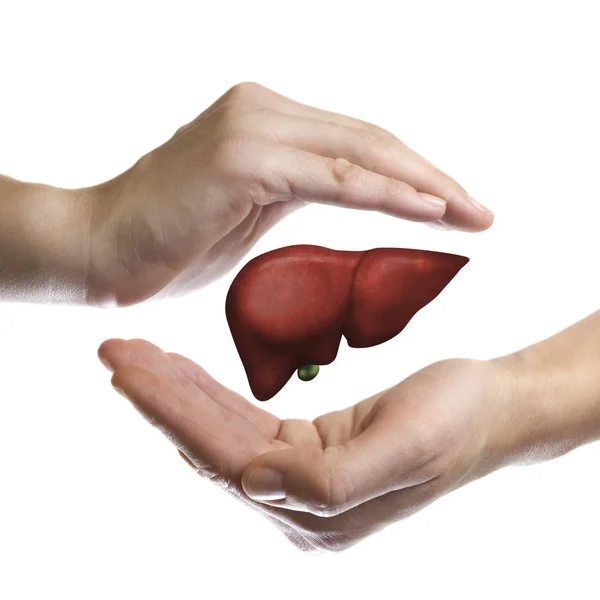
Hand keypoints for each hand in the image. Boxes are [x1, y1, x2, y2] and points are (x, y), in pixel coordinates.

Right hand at [86, 82, 492, 305]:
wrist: (98, 249)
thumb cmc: (169, 242)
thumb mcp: (250, 211)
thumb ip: (296, 192)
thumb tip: (342, 193)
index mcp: (267, 121)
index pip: (357, 144)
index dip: (410, 174)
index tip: (452, 206)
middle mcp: (263, 109)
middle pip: (371, 140)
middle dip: (431, 178)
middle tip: (480, 213)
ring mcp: (253, 127)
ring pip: (360, 152)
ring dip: (422, 186)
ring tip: (469, 215)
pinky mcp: (243, 158)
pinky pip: (332, 177)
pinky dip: (383, 194)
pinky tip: (428, 211)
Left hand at [98, 338, 525, 552]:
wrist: (490, 406)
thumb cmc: (458, 422)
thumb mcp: (408, 448)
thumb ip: (334, 482)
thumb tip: (253, 485)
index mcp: (318, 514)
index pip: (225, 461)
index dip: (173, 415)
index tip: (127, 371)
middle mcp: (301, 502)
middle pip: (212, 445)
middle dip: (160, 398)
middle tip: (114, 352)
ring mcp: (303, 475)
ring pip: (222, 430)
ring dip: (178, 392)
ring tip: (136, 355)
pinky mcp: (309, 446)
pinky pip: (246, 418)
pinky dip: (210, 392)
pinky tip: (182, 372)